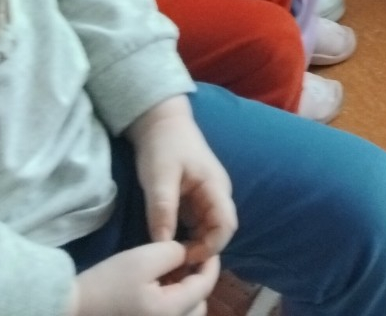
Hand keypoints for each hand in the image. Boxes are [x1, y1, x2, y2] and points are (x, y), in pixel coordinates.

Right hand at [70, 241, 217, 315]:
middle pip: (199, 305)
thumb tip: (187, 256)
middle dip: (198, 282)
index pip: (205, 285)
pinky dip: (170, 306)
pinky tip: (157, 291)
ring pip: (186, 315)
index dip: (210, 264)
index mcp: (172, 311)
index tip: (207, 248)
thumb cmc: (106, 285)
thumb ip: (174, 253)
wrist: (69, 312)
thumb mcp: (143, 259)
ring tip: (170, 277)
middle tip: (186, 263)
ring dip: (185, 296)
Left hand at [128, 96, 235, 263]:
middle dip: (201, 250)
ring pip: (208, 230)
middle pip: (219, 231)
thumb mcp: (159, 178)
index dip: (210, 247)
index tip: (184, 257)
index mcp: (215, 188)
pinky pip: (196, 224)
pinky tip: (168, 243)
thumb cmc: (163, 146)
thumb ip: (162, 210)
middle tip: (174, 263)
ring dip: (194, 245)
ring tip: (170, 257)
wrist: (160, 123)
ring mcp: (207, 197)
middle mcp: (217, 195)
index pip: (226, 226)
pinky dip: (186, 237)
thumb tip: (162, 246)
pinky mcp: (195, 199)